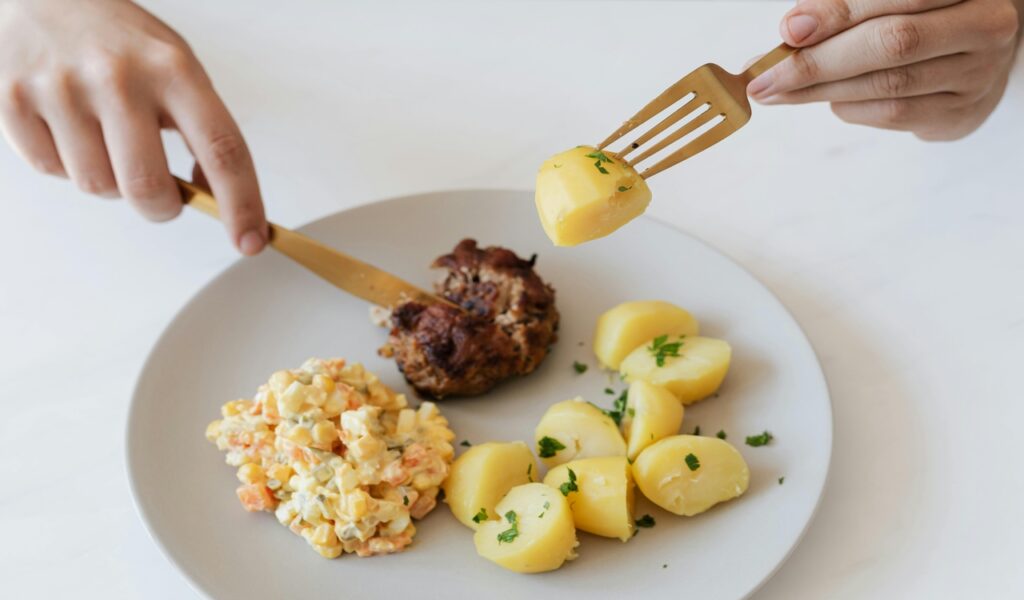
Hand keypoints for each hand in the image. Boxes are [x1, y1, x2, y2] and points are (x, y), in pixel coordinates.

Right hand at [0, 0, 266, 253]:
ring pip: (98, 186)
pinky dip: (64, 163)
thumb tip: (212, 194)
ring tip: (105, 137)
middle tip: (162, 196)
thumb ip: (199, 127)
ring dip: (109, 180)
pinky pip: (50, 170)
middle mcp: (119, 78)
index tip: (250, 241)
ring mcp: (63, 88)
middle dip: (161, 208)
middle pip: (149, 188)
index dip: (241, 205)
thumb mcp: (174, 65)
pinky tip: (68, 126)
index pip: (223, 150)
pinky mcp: (13, 100)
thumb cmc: (117, 38)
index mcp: (174, 69)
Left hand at [747, 0, 1021, 139]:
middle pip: (893, 45)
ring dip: (822, 92)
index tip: (789, 31)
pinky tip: (830, 98)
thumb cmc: (922, 14)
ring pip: (889, 87)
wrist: (978, 50)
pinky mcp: (962, 114)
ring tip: (778, 92)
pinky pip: (895, 115)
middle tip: (765, 79)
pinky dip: (852, 107)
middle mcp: (985, 27)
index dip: (839, 14)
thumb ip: (846, 6)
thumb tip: (792, 30)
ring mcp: (978, 75)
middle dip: (819, 62)